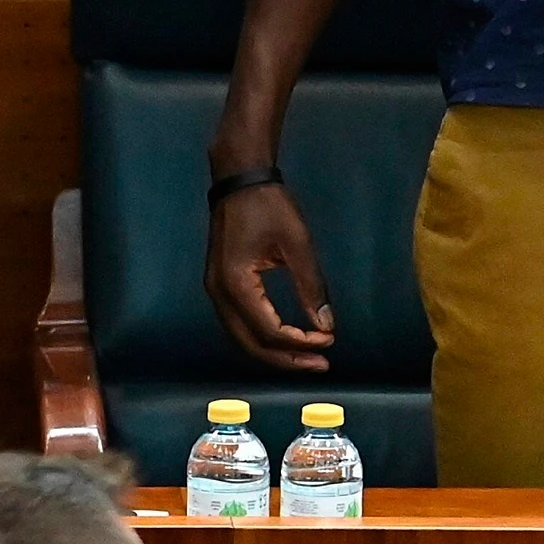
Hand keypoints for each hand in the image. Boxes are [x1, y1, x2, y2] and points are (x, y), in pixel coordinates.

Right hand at [207, 181, 339, 372]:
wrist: (239, 180)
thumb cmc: (269, 206)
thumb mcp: (297, 244)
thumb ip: (312, 287)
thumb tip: (327, 326)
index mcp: (236, 284)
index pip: (269, 330)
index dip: (300, 343)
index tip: (329, 341)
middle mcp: (218, 295)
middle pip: (251, 344)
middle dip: (287, 359)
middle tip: (320, 364)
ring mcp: (215, 291)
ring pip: (242, 338)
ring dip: (274, 350)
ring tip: (306, 357)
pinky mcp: (219, 286)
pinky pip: (239, 324)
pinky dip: (262, 337)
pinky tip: (286, 339)